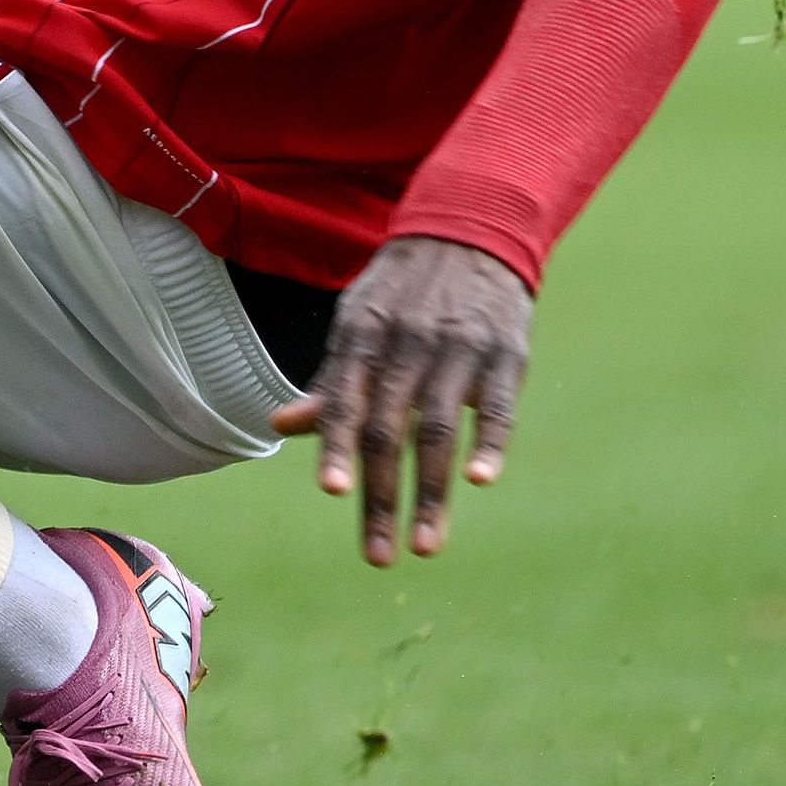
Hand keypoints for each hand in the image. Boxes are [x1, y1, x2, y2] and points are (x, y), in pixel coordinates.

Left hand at [271, 232, 533, 565]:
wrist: (471, 229)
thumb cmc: (403, 292)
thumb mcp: (359, 322)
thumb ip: (331, 380)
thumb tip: (280, 423)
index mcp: (363, 338)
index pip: (346, 402)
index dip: (338, 448)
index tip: (334, 495)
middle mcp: (406, 345)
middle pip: (389, 430)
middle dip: (382, 497)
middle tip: (377, 556)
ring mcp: (457, 350)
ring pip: (438, 430)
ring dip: (432, 493)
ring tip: (426, 546)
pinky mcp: (504, 355)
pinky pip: (496, 405)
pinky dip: (489, 442)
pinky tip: (481, 479)